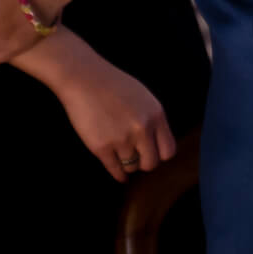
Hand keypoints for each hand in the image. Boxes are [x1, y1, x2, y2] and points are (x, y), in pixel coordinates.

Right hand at [33, 36, 176, 180]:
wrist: (84, 79)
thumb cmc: (113, 85)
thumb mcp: (143, 97)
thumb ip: (152, 119)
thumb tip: (156, 143)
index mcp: (156, 115)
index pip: (168, 150)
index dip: (160, 154)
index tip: (152, 153)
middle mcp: (142, 129)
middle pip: (151, 163)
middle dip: (144, 163)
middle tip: (137, 159)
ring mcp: (122, 139)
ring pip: (132, 167)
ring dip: (128, 165)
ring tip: (123, 159)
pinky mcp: (102, 148)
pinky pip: (115, 170)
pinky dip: (118, 175)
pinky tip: (119, 175)